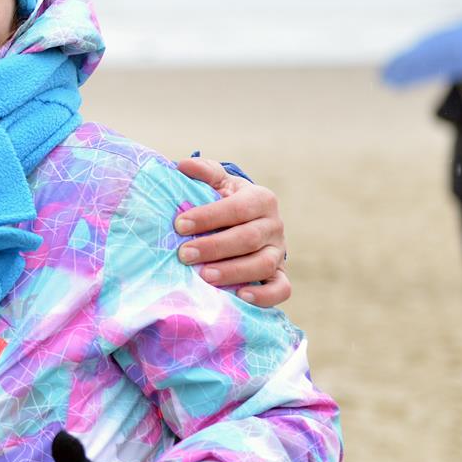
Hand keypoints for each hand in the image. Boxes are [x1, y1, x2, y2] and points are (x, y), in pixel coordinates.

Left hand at [174, 157, 288, 306]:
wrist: (245, 223)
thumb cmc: (224, 202)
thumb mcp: (217, 183)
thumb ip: (204, 173)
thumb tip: (182, 165)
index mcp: (261, 199)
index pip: (238, 208)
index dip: (209, 216)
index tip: (179, 225)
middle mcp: (274, 225)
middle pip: (249, 238)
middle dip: (215, 247)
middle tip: (184, 254)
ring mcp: (279, 252)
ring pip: (264, 264)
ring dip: (233, 272)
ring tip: (205, 277)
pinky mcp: (280, 275)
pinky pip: (281, 289)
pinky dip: (264, 296)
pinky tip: (240, 296)